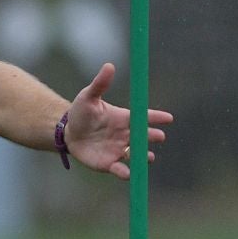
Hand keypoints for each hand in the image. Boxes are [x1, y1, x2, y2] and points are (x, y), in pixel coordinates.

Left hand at [64, 63, 173, 180]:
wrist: (68, 133)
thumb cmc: (81, 113)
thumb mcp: (88, 97)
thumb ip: (100, 84)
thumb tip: (109, 65)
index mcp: (123, 118)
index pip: (143, 117)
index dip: (156, 118)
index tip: (169, 118)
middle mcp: (125, 135)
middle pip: (143, 136)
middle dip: (153, 137)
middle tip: (160, 136)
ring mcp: (119, 150)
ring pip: (136, 154)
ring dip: (143, 156)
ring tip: (149, 157)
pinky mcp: (109, 164)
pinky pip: (120, 169)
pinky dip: (125, 172)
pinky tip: (128, 174)